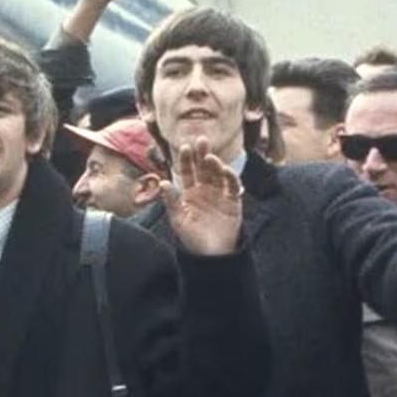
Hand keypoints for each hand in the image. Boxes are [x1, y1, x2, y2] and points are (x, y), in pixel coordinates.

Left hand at [167, 138, 242, 255]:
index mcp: (190, 193)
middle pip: (203, 168)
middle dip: (202, 154)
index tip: (184, 147)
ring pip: (217, 174)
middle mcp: (205, 190)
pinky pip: (232, 186)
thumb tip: (163, 182)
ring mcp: (220, 194)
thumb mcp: (178, 220)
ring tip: (209, 158)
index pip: (187, 171)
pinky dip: (230, 177)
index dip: (186, 159)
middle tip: (201, 140)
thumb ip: (171, 201)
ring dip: (214, 165)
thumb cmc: (192, 239)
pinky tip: (224, 170)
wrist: (212, 255)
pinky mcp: (233, 201)